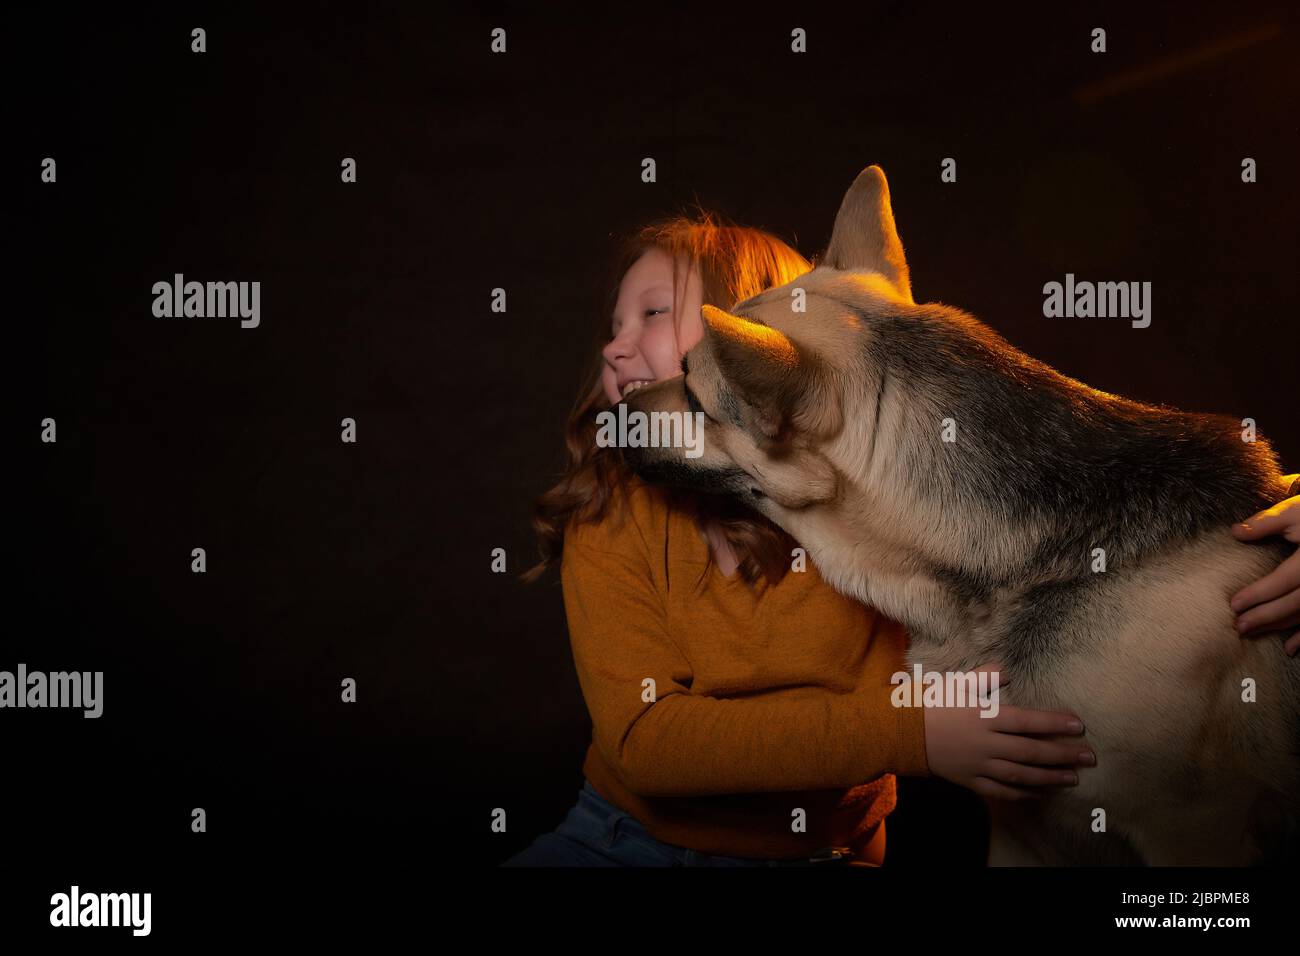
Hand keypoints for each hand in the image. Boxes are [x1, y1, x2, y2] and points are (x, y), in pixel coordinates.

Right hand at [921, 661, 1093, 800]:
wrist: (901, 732)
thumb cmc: (931, 703)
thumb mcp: (957, 683)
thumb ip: (985, 676)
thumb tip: (1008, 670)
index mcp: (985, 717)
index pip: (1028, 722)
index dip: (1055, 725)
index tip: (1079, 727)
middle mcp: (986, 743)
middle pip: (1031, 752)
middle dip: (1063, 755)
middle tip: (1088, 757)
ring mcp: (979, 765)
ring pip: (1021, 775)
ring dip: (1050, 777)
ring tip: (1072, 778)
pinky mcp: (971, 781)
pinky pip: (1002, 791)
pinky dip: (1023, 794)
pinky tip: (1041, 793)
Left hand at [1230, 474, 1299, 655]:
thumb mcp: (1294, 512)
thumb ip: (1266, 523)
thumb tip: (1235, 532)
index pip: (1284, 580)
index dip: (1259, 593)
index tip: (1234, 604)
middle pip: (1294, 603)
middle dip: (1265, 616)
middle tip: (1238, 626)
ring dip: (1279, 626)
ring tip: (1251, 632)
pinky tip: (1290, 649)